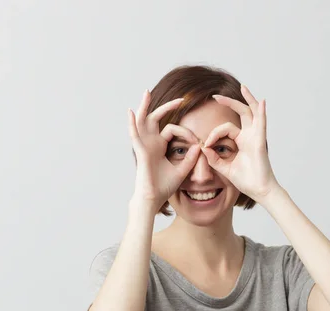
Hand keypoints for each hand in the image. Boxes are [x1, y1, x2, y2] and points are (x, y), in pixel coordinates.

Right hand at [128, 90, 200, 209]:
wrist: (153, 198)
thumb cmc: (164, 186)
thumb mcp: (182, 170)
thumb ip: (190, 158)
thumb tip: (198, 145)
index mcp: (160, 146)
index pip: (172, 129)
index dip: (186, 132)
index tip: (197, 141)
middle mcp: (151, 142)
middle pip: (155, 119)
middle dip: (167, 107)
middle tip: (180, 99)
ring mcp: (144, 145)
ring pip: (143, 121)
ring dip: (144, 106)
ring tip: (146, 92)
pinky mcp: (140, 151)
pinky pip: (135, 135)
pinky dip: (132, 123)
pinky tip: (131, 112)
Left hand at [201, 84, 279, 201]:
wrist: (259, 190)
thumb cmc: (246, 181)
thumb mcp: (225, 168)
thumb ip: (214, 159)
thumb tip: (203, 147)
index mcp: (242, 141)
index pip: (226, 129)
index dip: (213, 134)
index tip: (205, 145)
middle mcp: (250, 136)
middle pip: (241, 113)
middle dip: (229, 102)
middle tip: (215, 96)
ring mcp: (256, 137)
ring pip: (252, 113)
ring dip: (248, 99)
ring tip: (243, 87)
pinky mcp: (260, 142)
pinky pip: (261, 123)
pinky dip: (262, 112)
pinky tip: (262, 102)